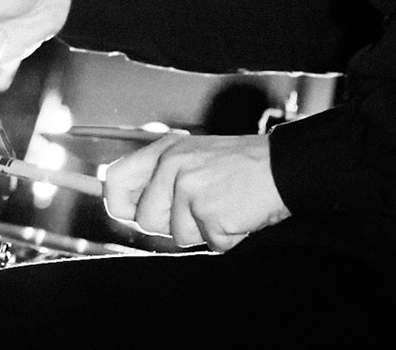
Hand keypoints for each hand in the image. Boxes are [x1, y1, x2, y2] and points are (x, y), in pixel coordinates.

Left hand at [103, 133, 288, 250]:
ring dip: (201, 230)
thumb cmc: (238, 164)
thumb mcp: (191, 154)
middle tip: (199, 207)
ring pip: (177, 236)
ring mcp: (190, 191)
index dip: (116, 203)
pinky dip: (225, 237)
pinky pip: (208, 244)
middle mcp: (172, 168)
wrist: (281, 167)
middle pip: (146, 219)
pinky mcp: (210, 214)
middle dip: (171, 223)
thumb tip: (128, 206)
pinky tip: (235, 214)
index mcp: (164, 152)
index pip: (115, 180)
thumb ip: (160, 175)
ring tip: (221, 206)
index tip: (126, 212)